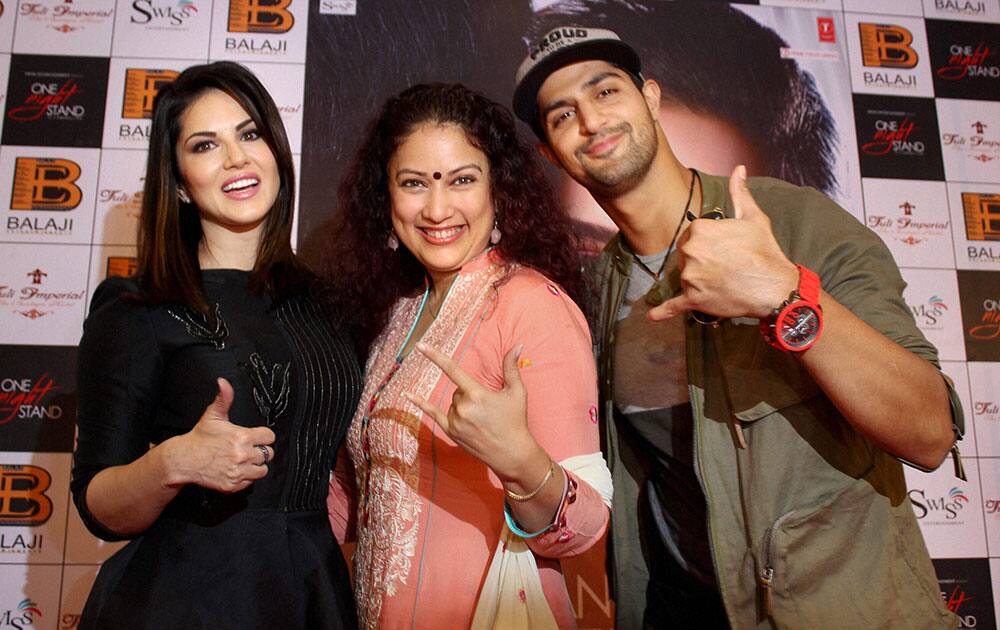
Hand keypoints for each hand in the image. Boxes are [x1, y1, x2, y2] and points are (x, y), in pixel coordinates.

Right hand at [167, 378, 275, 492]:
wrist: (184, 460)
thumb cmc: (200, 437)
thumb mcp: (213, 415)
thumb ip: (224, 398)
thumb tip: (223, 382)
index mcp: (242, 437)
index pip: (269, 437)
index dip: (262, 436)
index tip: (254, 436)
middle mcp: (243, 455)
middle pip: (268, 454)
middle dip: (259, 450)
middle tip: (246, 448)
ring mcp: (238, 472)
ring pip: (262, 469)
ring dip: (255, 465)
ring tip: (243, 459)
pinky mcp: (233, 485)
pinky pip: (251, 482)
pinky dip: (246, 477)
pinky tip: (235, 469)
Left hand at [405, 342, 540, 479]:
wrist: (512, 454)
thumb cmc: (516, 421)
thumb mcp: (517, 392)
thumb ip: (511, 367)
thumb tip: (517, 346)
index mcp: (477, 394)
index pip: (452, 370)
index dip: (435, 356)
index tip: (421, 346)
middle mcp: (463, 407)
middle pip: (458, 391)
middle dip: (470, 395)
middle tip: (487, 409)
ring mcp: (455, 421)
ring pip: (452, 404)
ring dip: (463, 407)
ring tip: (481, 421)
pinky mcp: (451, 433)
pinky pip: (433, 415)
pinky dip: (421, 404)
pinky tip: (407, 395)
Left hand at [648, 165, 798, 321]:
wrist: (775, 287)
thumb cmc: (764, 251)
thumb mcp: (753, 217)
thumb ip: (739, 192)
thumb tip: (739, 169)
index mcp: (699, 230)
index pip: (691, 235)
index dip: (706, 242)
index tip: (723, 248)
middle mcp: (690, 252)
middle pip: (685, 255)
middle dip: (700, 260)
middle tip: (724, 265)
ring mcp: (690, 277)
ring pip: (685, 277)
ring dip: (698, 280)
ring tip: (722, 281)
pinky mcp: (693, 299)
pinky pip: (673, 306)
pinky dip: (662, 312)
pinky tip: (651, 317)